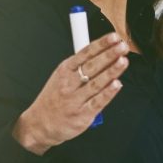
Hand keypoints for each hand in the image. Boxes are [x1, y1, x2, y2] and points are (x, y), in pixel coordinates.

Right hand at [12, 33, 129, 154]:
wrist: (39, 124)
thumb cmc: (54, 98)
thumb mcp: (60, 77)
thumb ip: (80, 66)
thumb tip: (105, 53)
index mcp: (64, 70)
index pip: (85, 54)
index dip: (100, 45)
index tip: (113, 37)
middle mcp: (69, 84)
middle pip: (91, 66)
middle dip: (109, 55)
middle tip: (122, 46)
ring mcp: (75, 100)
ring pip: (96, 83)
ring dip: (111, 71)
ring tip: (123, 61)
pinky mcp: (82, 115)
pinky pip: (98, 102)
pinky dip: (108, 93)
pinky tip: (117, 84)